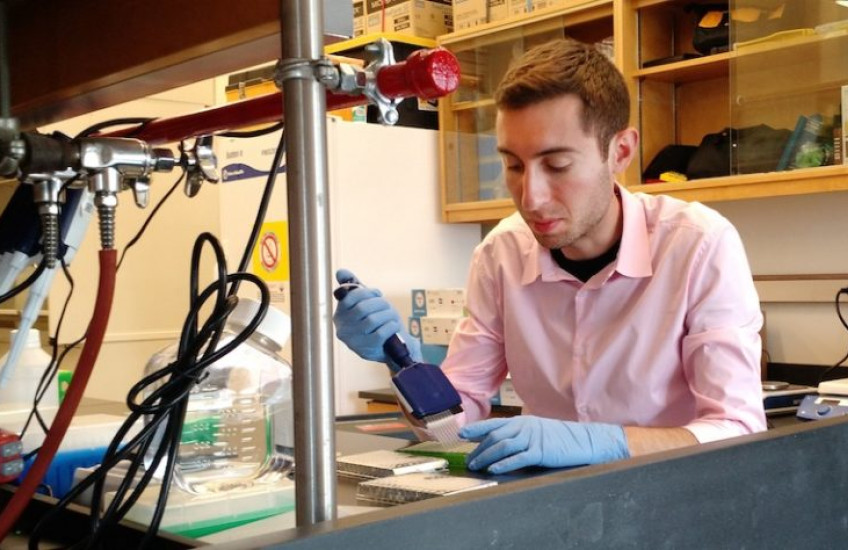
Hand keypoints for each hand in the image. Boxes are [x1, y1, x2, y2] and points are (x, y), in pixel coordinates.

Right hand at [333, 269, 420, 370]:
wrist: (390, 347)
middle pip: (362, 308)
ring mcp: (354, 342)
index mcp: (339, 316)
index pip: (350, 297)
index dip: (367, 292)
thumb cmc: (376, 321)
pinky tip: (393, 325)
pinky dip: (391, 326)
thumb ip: (353, 287)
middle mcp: (342, 330)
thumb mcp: (365, 302)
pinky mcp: (367, 350)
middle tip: (387, 305)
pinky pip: (381, 333)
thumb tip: (340, 271)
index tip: (377, 294)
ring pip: (372, 320)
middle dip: (379, 303)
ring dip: (387, 314)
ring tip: (392, 315)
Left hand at [460, 416, 629, 473]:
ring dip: (486, 457)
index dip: (477, 429)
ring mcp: (532, 439)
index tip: (462, 434)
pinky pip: (518, 458)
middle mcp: (525, 427)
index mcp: (522, 421)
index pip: (494, 424)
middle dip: (479, 449)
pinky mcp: (541, 452)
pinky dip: (504, 464)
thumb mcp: (537, 430)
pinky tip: (494, 469)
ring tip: (476, 466)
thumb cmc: (560, 438)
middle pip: (495, 437)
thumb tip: (500, 442)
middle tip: (469, 460)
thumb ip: (520, 434)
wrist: (584, 440)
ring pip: (503, 446)